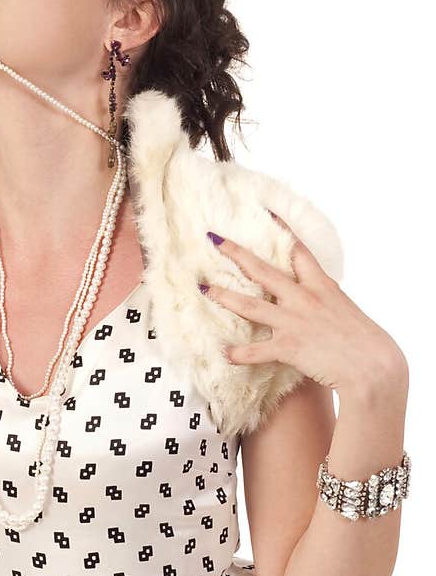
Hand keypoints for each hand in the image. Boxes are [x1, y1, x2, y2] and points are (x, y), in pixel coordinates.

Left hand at [199, 209, 407, 395]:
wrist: (374, 365)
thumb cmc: (363, 340)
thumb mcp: (343, 310)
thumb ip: (324, 300)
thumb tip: (315, 296)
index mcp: (320, 286)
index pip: (298, 250)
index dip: (281, 228)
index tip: (265, 210)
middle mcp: (303, 298)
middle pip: (262, 270)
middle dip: (236, 253)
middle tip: (213, 239)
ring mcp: (294, 321)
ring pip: (250, 306)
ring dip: (223, 297)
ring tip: (203, 289)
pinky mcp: (289, 347)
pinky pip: (256, 351)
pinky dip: (239, 353)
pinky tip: (224, 353)